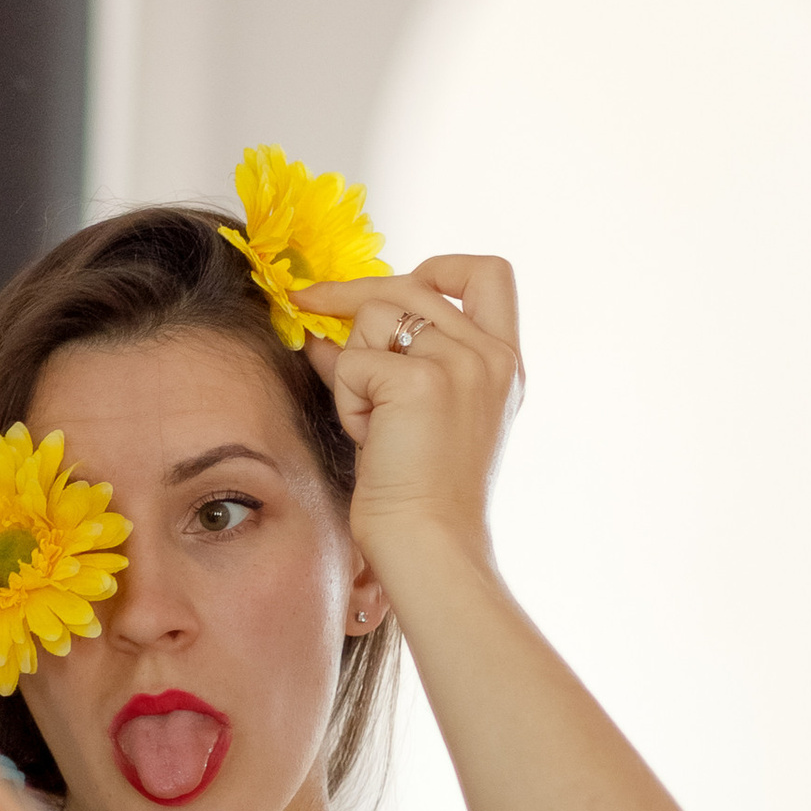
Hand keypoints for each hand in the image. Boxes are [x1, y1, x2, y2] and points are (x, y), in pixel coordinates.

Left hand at [292, 254, 522, 577]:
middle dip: (349, 294)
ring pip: (374, 315)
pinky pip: (352, 361)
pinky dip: (347, 399)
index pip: (488, 274)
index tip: (399, 285)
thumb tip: (323, 328)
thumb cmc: (417, 491)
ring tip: (373, 421)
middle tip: (306, 301)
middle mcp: (491, 355)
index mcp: (504, 363)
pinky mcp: (420, 380)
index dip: (438, 266)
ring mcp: (461, 363)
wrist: (429, 544)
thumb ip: (386, 361)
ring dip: (355, 364)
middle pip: (410, 284)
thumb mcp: (410, 412)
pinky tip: (369, 438)